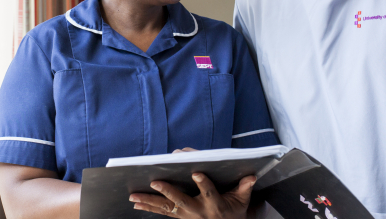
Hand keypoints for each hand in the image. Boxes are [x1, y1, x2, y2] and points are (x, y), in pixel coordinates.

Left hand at [129, 173, 256, 218]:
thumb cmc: (234, 211)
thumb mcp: (242, 201)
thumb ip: (244, 188)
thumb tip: (251, 176)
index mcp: (215, 204)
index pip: (209, 192)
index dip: (203, 182)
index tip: (196, 172)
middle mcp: (198, 211)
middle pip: (182, 201)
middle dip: (168, 192)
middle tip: (156, 182)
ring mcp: (187, 216)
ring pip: (166, 208)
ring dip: (149, 201)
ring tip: (134, 196)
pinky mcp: (179, 218)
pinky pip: (162, 213)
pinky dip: (148, 208)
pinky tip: (136, 204)